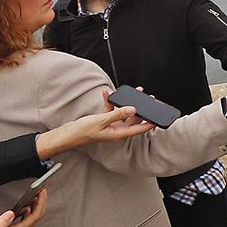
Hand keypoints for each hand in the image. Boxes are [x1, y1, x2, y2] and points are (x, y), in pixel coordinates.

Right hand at [0, 190, 49, 226]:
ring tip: (34, 195)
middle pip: (36, 216)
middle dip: (40, 202)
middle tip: (41, 190)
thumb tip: (11, 213)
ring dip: (34, 207)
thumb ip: (0, 224)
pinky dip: (26, 213)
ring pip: (31, 219)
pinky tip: (23, 208)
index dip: (41, 202)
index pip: (35, 216)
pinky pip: (24, 222)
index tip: (42, 191)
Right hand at [36, 89, 154, 157]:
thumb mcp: (101, 120)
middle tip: (146, 98)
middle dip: (139, 108)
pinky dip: (110, 102)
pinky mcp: (103, 120)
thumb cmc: (82, 132)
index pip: (138, 129)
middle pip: (133, 119)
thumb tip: (133, 109)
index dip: (149, 123)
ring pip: (123, 112)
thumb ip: (117, 114)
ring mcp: (110, 125)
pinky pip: (111, 109)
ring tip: (131, 92)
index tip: (158, 118)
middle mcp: (116, 130)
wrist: (67, 134)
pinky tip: (107, 94)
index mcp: (118, 133)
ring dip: (125, 102)